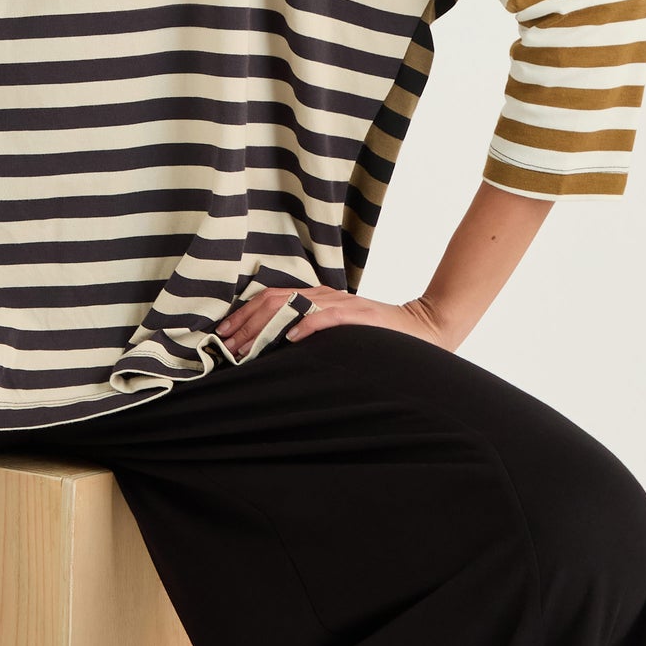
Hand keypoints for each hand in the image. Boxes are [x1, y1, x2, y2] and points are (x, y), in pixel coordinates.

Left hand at [215, 285, 457, 353]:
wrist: (421, 327)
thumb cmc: (375, 335)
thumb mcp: (335, 331)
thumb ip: (308, 331)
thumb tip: (272, 349)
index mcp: (315, 297)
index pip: (270, 297)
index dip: (243, 314)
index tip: (223, 334)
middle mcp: (323, 295)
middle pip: (273, 300)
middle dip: (245, 322)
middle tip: (226, 344)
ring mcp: (341, 304)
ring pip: (292, 306)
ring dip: (265, 327)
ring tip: (246, 346)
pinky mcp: (358, 316)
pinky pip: (327, 316)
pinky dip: (306, 326)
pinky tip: (289, 338)